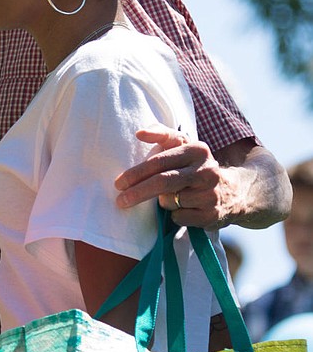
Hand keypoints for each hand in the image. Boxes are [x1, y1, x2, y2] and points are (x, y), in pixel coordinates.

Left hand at [115, 126, 229, 227]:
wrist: (233, 191)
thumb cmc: (194, 166)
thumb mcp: (183, 145)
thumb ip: (161, 134)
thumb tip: (139, 133)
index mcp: (197, 150)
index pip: (160, 162)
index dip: (136, 173)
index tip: (118, 183)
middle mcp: (207, 171)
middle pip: (163, 183)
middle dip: (137, 192)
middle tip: (120, 201)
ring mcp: (211, 194)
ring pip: (169, 202)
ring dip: (162, 203)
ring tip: (172, 197)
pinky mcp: (212, 215)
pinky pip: (179, 218)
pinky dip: (174, 216)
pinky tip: (184, 209)